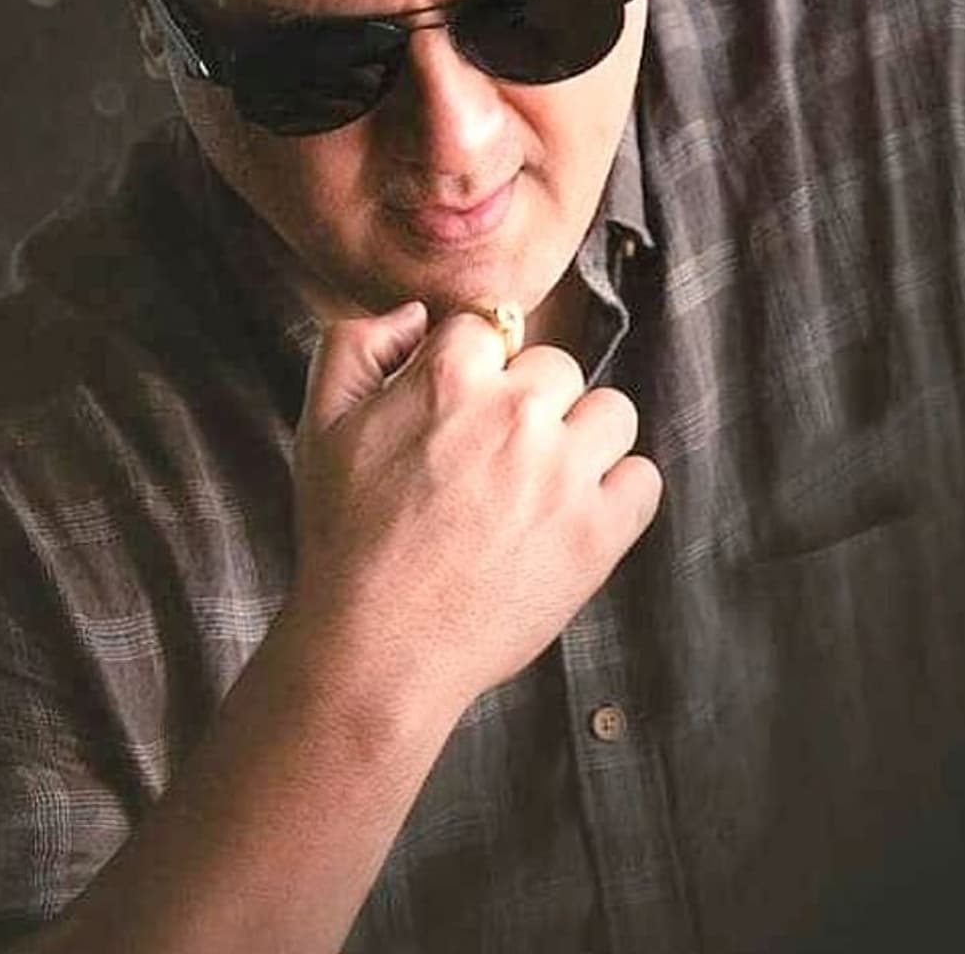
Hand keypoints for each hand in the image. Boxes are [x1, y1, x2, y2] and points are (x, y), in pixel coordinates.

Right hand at [288, 302, 663, 713]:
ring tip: (541, 484)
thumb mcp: (321, 423)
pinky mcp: (599, 532)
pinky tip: (574, 516)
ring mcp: (564, 472)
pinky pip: (643, 479)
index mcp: (449, 377)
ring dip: (582, 439)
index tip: (462, 410)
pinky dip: (617, 495)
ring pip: (612, 412)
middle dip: (530, 402)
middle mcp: (515, 413)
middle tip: (494, 459)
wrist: (378, 648)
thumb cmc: (346, 537)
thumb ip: (356, 344)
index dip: (475, 367)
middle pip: (559, 366)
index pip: (491, 326)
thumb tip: (418, 315)